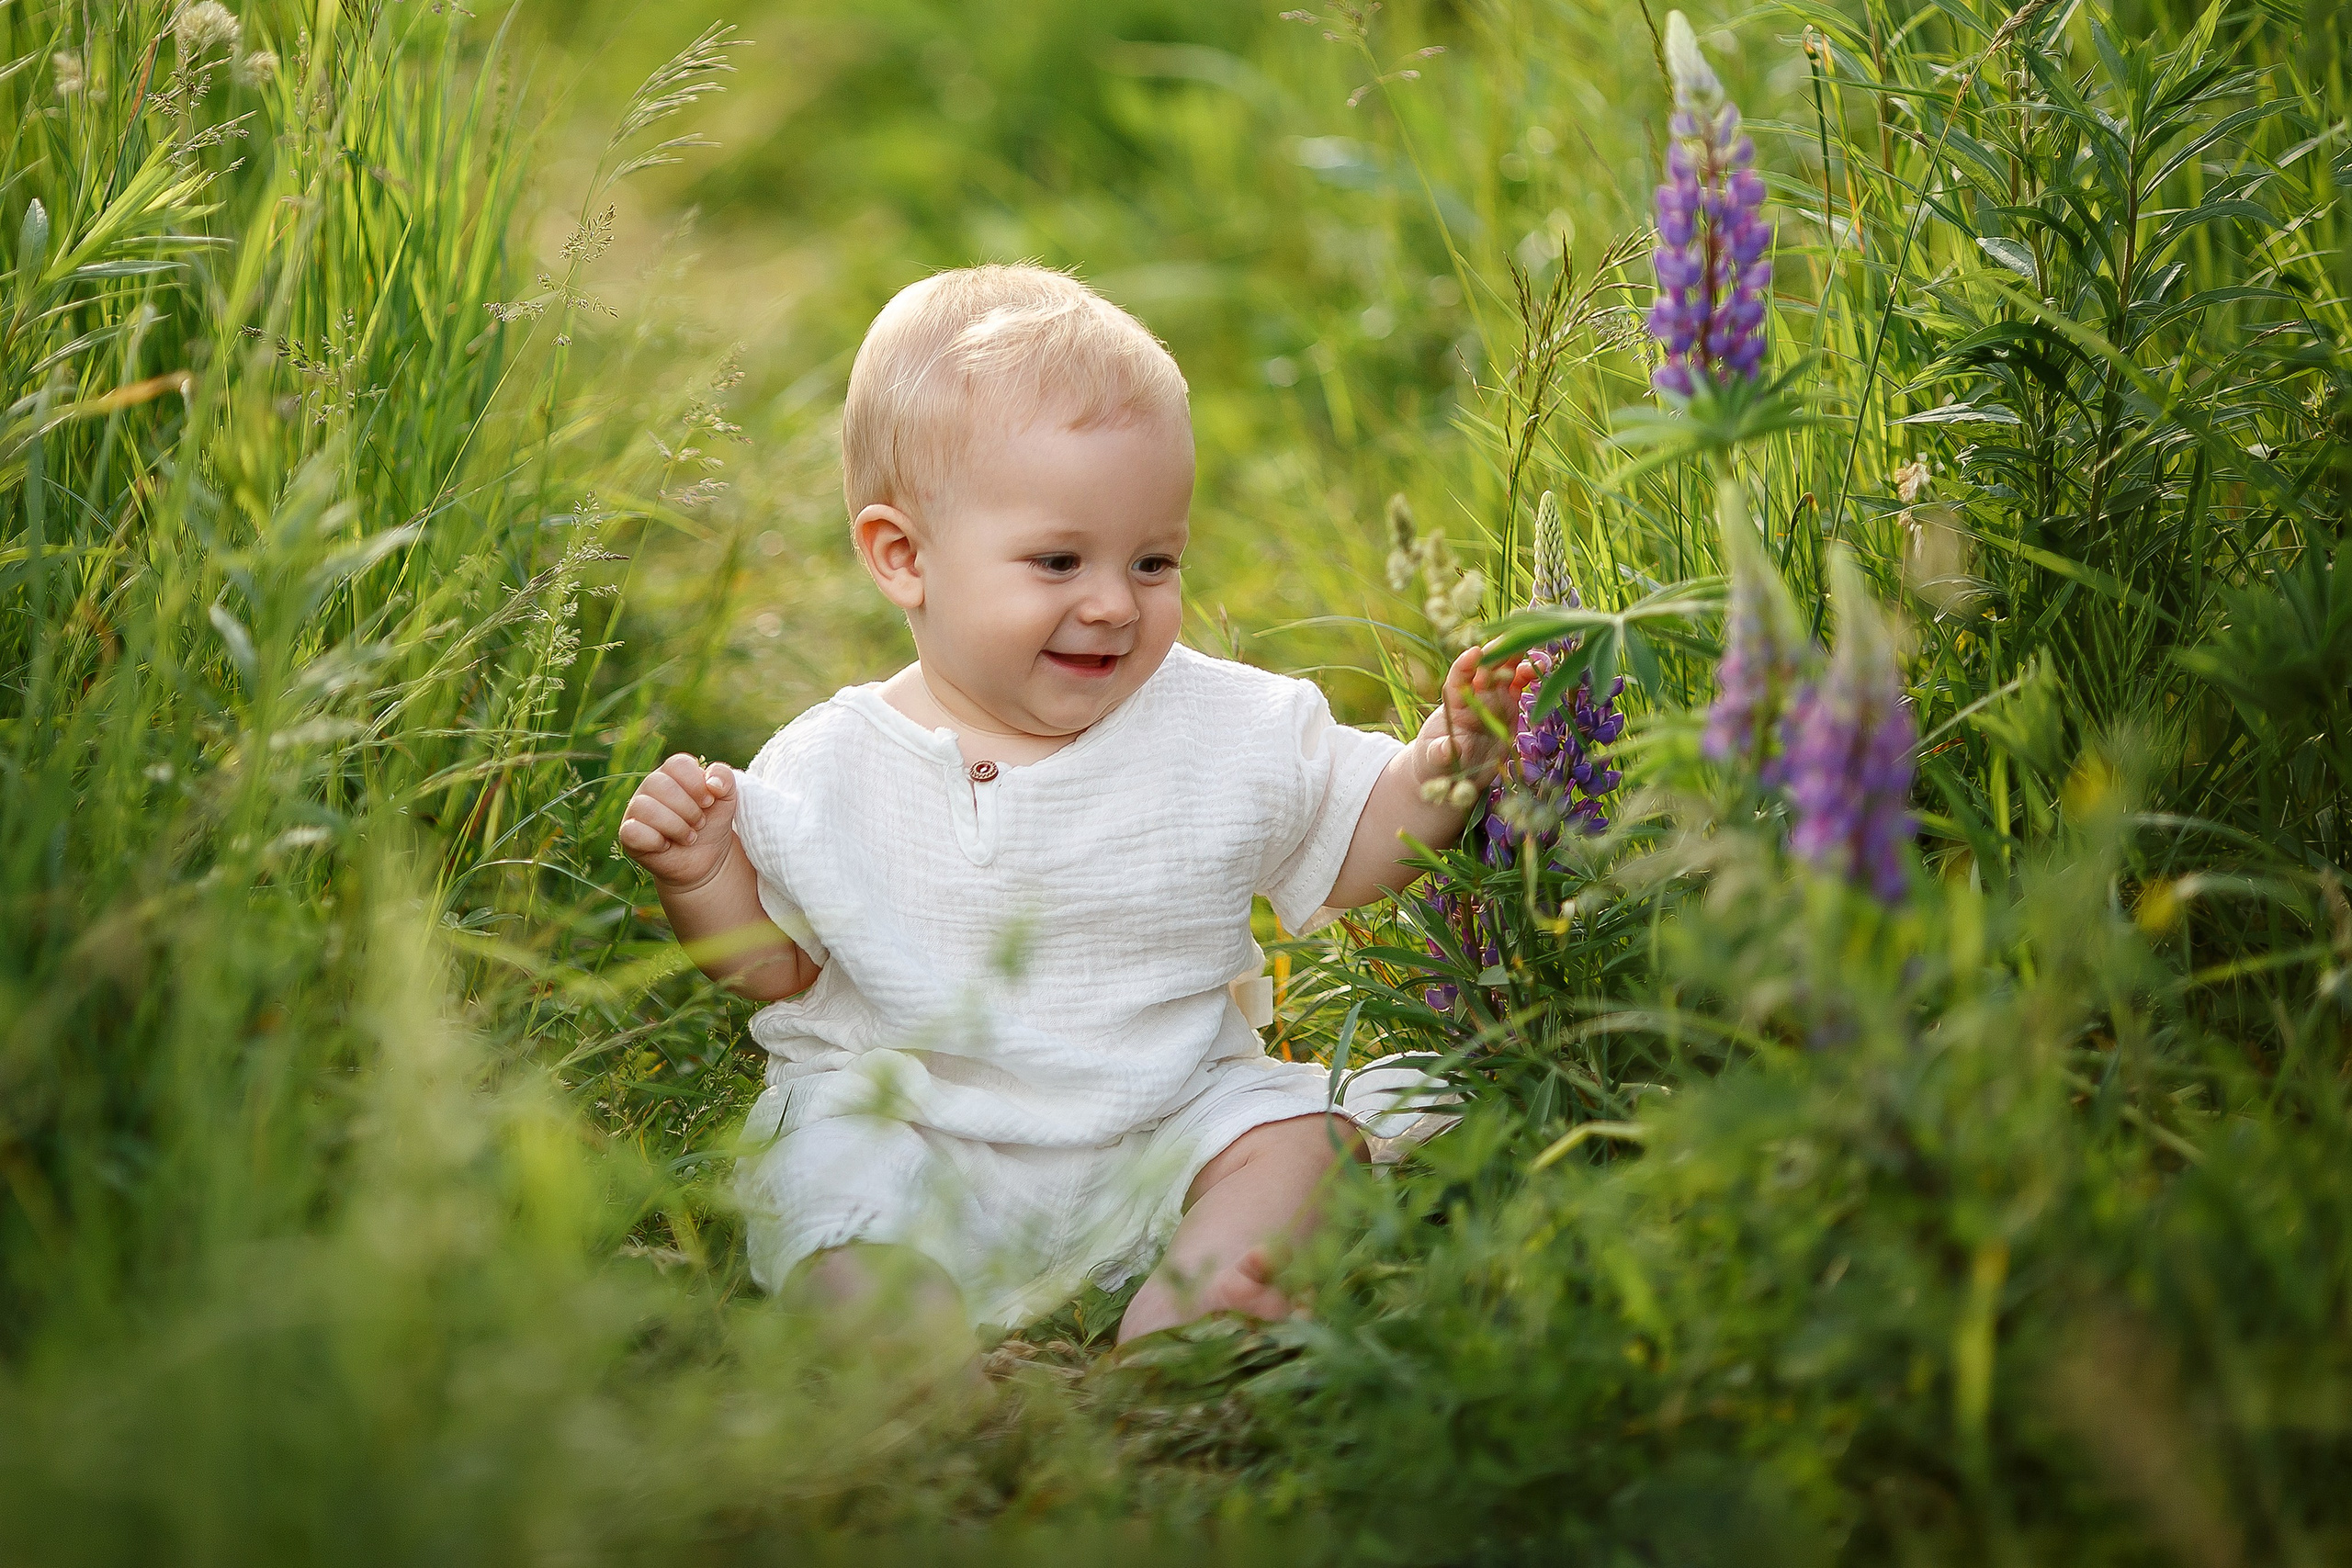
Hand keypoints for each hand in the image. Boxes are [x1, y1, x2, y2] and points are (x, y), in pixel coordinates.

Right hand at [616, 753, 740, 891]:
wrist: (707, 858)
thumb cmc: (712, 822)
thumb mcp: (727, 798)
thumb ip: (724, 777)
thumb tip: (711, 783)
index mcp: (672, 773)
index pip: (677, 764)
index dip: (696, 784)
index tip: (709, 802)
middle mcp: (650, 787)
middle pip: (659, 784)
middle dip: (688, 809)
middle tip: (700, 823)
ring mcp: (636, 810)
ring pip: (644, 807)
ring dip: (675, 826)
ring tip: (689, 837)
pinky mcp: (629, 836)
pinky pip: (631, 831)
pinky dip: (655, 840)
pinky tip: (667, 846)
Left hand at [1414, 643, 1536, 790]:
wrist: (1454, 771)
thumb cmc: (1437, 763)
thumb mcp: (1436, 760)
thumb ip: (1442, 753)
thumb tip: (1448, 750)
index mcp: (1453, 704)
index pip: (1458, 679)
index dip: (1465, 665)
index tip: (1474, 653)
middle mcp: (1473, 696)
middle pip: (1485, 668)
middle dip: (1497, 652)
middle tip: (1513, 638)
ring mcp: (1492, 698)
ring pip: (1504, 670)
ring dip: (1516, 656)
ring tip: (1531, 645)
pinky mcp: (1507, 705)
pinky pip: (1518, 684)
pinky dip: (1528, 674)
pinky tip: (1540, 667)